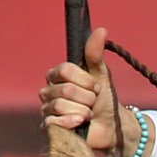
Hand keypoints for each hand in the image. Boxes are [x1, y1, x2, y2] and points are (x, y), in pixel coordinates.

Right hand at [40, 24, 131, 156]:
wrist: (109, 126)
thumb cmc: (104, 99)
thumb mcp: (101, 74)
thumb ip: (96, 54)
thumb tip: (102, 29)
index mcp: (58, 74)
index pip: (65, 70)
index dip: (85, 80)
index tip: (96, 86)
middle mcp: (48, 90)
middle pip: (66, 90)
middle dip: (87, 98)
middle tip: (93, 102)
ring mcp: (46, 108)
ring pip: (61, 106)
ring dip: (83, 111)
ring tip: (88, 113)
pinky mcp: (49, 127)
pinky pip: (54, 122)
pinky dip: (72, 122)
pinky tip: (80, 123)